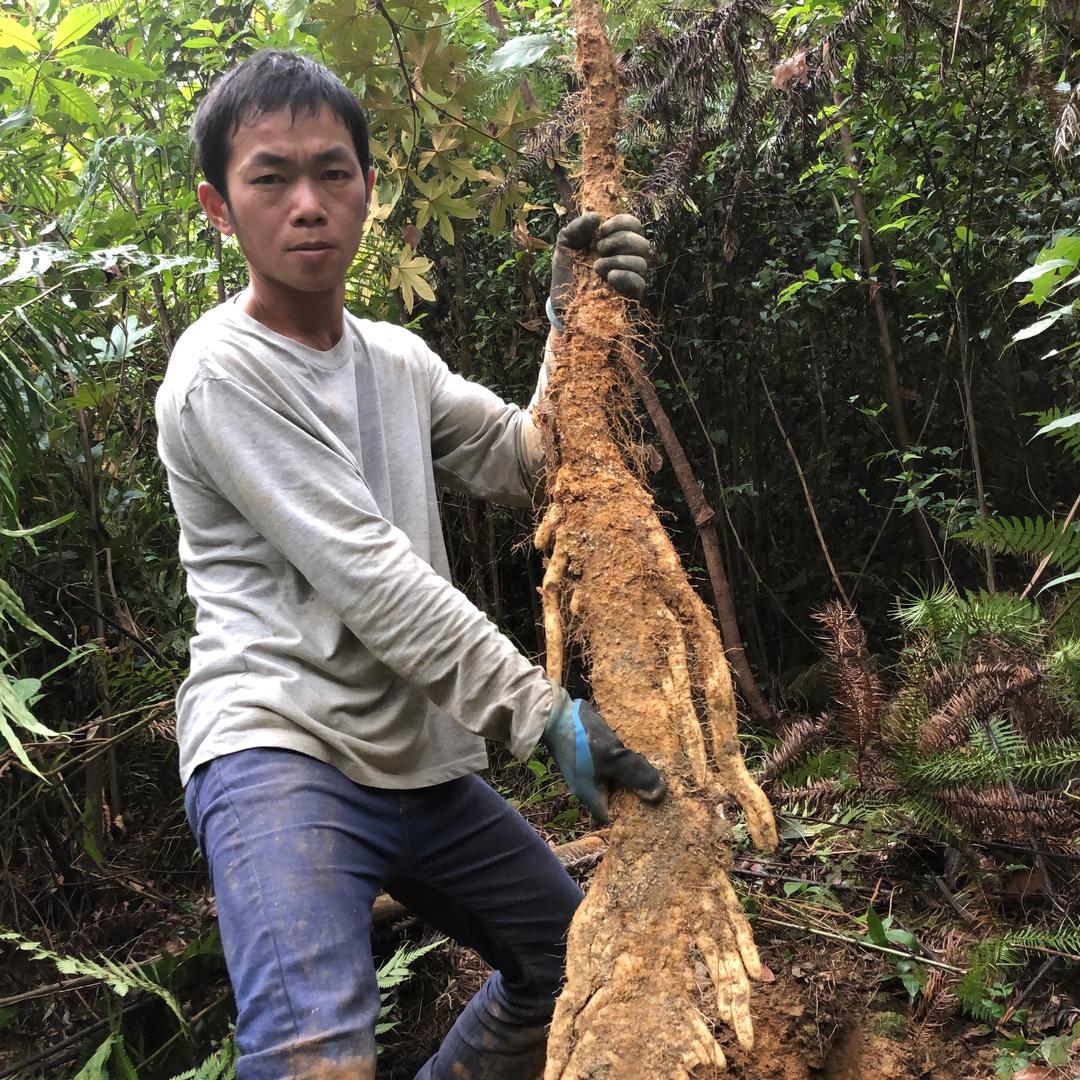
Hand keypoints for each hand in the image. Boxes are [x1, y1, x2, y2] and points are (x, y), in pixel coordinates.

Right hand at [542, 685, 666, 823]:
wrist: (555, 712)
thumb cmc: (582, 741)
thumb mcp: (613, 758)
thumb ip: (636, 776)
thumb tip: (660, 796)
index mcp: (591, 796)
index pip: (612, 818)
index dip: (630, 818)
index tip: (652, 812)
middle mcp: (588, 786)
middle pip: (615, 797)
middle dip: (634, 794)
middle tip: (660, 790)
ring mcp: (588, 769)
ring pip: (613, 778)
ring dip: (629, 775)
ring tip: (655, 771)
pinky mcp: (590, 753)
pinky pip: (609, 762)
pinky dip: (622, 760)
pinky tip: (638, 751)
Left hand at [547, 212, 650, 328]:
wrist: (562, 303)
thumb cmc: (566, 272)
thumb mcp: (566, 244)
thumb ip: (578, 227)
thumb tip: (597, 216)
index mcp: (615, 241)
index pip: (633, 225)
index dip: (622, 222)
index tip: (602, 230)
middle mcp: (626, 257)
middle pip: (643, 242)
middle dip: (621, 240)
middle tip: (599, 248)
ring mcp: (630, 277)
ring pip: (642, 262)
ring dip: (618, 260)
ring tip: (597, 267)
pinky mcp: (630, 295)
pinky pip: (639, 282)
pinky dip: (625, 276)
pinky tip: (609, 277)